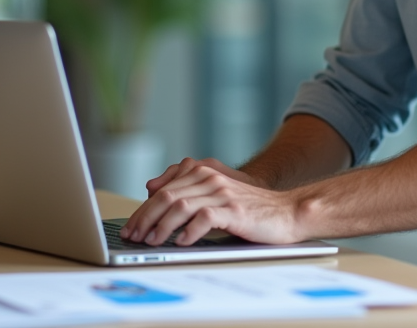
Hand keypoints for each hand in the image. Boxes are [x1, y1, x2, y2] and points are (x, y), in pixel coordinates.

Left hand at [119, 162, 305, 246]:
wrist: (285, 212)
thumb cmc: (249, 209)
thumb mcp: (215, 196)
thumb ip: (187, 191)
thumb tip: (151, 190)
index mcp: (203, 173)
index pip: (163, 190)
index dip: (143, 209)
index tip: (131, 227)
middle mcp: (210, 179)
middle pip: (167, 197)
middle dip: (145, 219)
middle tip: (134, 237)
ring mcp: (222, 193)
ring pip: (181, 206)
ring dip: (162, 226)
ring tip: (153, 242)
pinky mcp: (234, 209)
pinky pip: (205, 217)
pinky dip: (189, 231)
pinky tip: (182, 242)